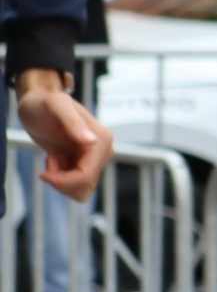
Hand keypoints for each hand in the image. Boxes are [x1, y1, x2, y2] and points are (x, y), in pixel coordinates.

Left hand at [14, 70, 110, 201]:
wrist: (37, 102)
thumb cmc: (43, 102)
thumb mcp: (55, 106)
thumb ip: (73, 122)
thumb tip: (93, 141)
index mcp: (101, 140)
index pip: (87, 175)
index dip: (64, 181)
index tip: (43, 173)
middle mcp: (104, 150)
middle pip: (85, 184)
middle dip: (62, 180)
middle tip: (47, 163)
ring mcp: (96, 158)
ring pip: (83, 189)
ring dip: (62, 181)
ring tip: (52, 160)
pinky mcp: (86, 162)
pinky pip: (77, 185)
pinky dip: (62, 179)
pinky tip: (54, 160)